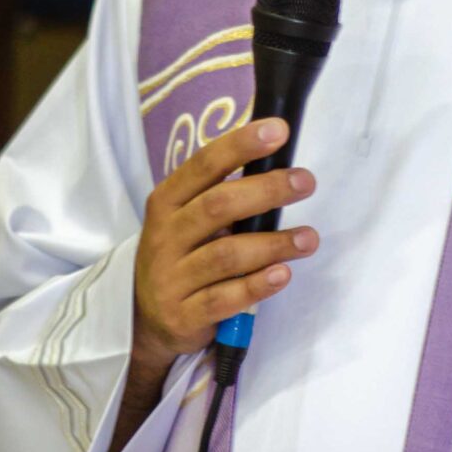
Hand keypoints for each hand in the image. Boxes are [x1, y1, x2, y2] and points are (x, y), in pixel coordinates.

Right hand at [114, 116, 317, 448]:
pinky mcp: (184, 315)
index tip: (278, 131)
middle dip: (266, 190)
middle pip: (217, 206)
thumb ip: (220, 195)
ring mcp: (172, 278)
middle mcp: (166, 237)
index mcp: (166, 203)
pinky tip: (282, 275)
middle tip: (305, 182)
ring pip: (225, 255)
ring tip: (309, 238)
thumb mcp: (184, 220)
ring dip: (273, 244)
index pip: (203, 165)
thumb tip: (275, 162)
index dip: (240, 145)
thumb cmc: (180, 257)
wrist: (143, 320)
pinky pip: (224, 299)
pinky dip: (256, 286)